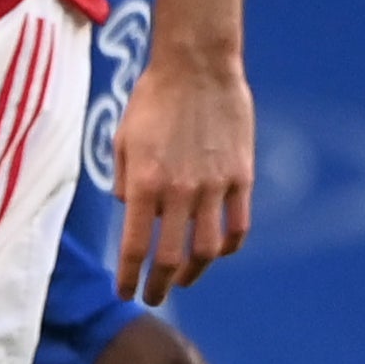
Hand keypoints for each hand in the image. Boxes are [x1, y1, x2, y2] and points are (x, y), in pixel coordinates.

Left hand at [113, 55, 253, 303]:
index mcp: (145, 183)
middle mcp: (180, 191)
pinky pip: (238, 226)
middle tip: (153, 296)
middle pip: (171, 258)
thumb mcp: (123, 138)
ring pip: (207, 250)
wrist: (197, 66)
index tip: (125, 291)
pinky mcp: (241, 178)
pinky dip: (227, 247)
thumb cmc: (153, 98)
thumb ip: (125, 180)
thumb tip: (130, 210)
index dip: (128, 276)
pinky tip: (216, 251)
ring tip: (183, 280)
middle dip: (159, 286)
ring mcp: (214, 187)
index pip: (134, 247)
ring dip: (193, 273)